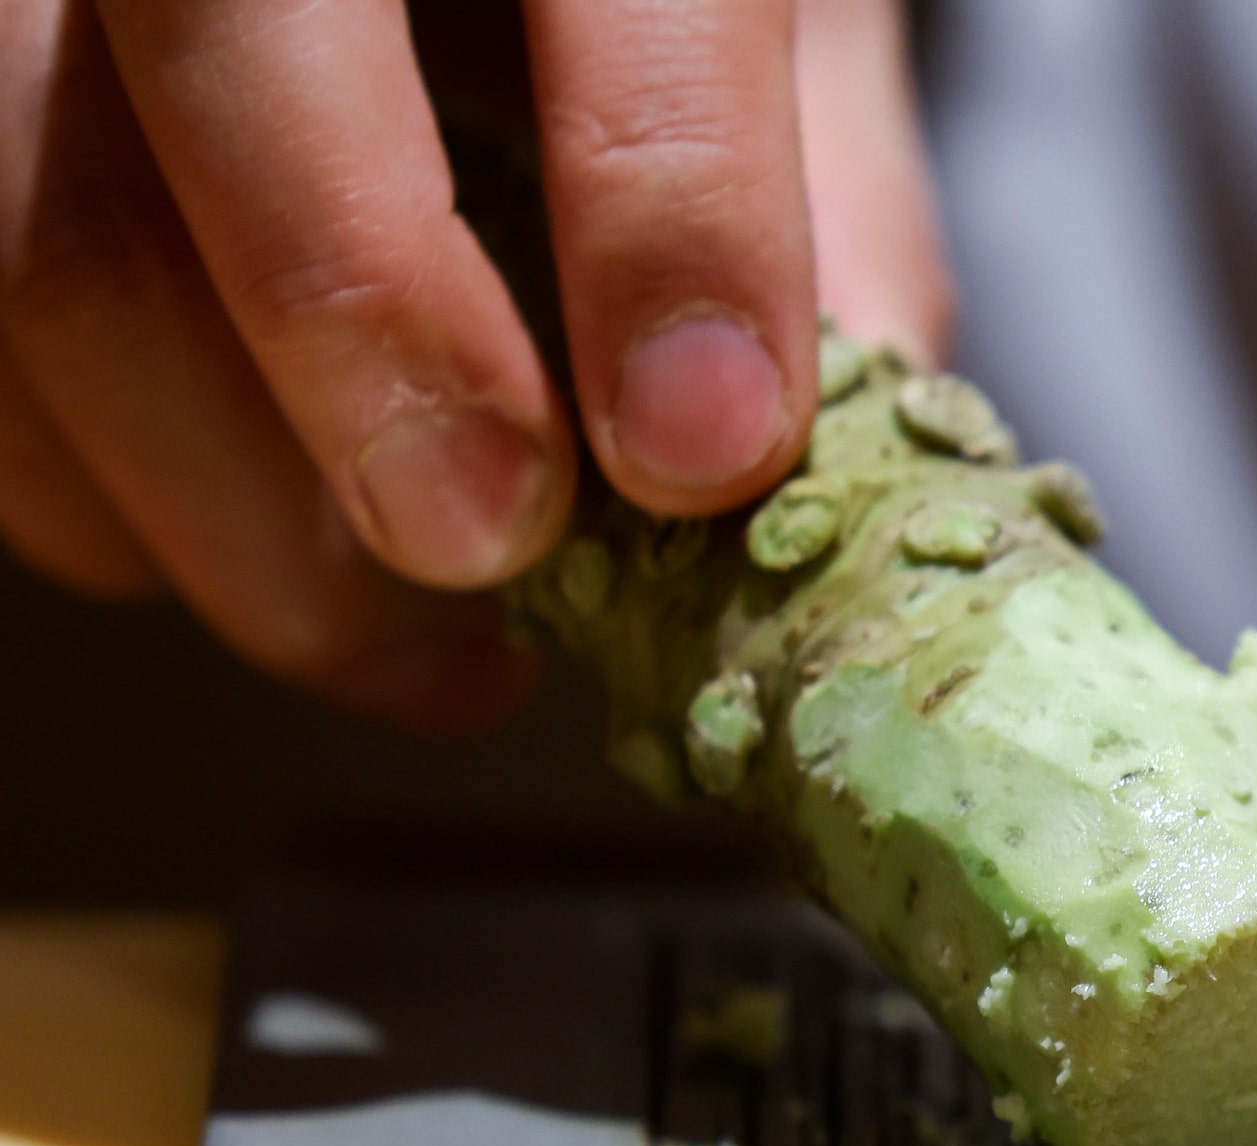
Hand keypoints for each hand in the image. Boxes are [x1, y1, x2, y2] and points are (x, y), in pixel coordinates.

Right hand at [0, 0, 946, 731]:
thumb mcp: (769, 18)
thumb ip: (823, 198)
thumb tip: (842, 457)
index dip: (667, 223)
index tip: (707, 453)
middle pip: (237, 65)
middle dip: (374, 361)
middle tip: (494, 551)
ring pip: (43, 227)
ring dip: (226, 498)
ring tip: (421, 638)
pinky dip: (104, 499)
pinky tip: (272, 562)